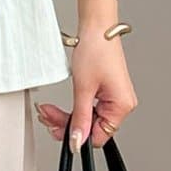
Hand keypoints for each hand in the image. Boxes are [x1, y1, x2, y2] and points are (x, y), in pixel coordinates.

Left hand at [34, 28, 136, 151]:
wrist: (97, 29)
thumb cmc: (97, 50)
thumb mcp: (83, 89)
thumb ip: (80, 118)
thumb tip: (78, 141)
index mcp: (121, 106)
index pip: (99, 136)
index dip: (78, 136)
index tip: (59, 132)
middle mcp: (122, 104)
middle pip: (92, 128)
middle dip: (67, 124)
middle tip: (48, 117)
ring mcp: (114, 98)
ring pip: (88, 119)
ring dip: (67, 116)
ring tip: (49, 111)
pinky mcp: (107, 92)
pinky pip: (90, 108)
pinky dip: (74, 108)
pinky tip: (61, 106)